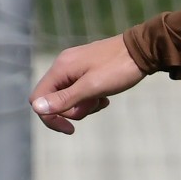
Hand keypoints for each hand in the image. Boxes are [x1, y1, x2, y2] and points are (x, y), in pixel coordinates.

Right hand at [31, 35, 148, 132]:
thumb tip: (36, 108)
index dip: (50, 117)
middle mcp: (63, 65)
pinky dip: (92, 97)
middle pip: (55, 99)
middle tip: (95, 104)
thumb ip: (65, 98)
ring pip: (70, 97)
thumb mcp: (92, 88)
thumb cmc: (119, 69)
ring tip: (102, 99)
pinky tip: (106, 96)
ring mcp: (75, 66)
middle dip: (73, 109)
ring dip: (85, 104)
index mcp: (60, 68)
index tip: (71, 129)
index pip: (38, 98)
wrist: (144, 50)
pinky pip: (81, 90)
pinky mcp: (87, 69)